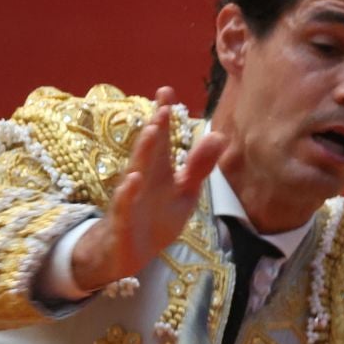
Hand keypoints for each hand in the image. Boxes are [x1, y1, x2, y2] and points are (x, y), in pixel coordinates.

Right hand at [73, 86, 226, 290]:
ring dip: (142, 152)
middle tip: (163, 107)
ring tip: (150, 131)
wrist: (127, 254)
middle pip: (148, 150)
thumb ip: (199, 166)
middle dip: (155, 129)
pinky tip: (132, 179)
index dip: (162, 115)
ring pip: (136, 172)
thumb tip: (219, 135)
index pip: (161, 138)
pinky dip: (127, 193)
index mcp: (158, 169)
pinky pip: (124, 205)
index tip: (166, 90)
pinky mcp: (123, 220)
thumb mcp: (184, 192)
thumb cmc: (156, 217)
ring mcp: (131, 198)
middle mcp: (142, 178)